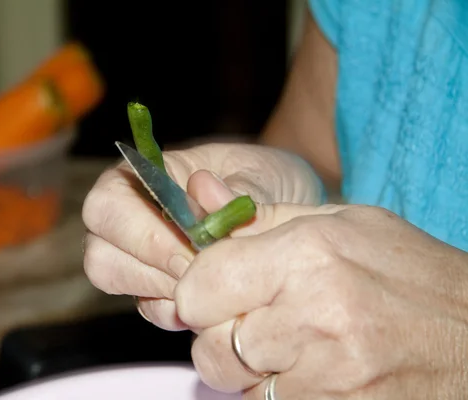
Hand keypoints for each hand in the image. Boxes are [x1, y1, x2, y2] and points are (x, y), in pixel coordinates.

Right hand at [82, 143, 322, 329]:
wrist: (288, 207)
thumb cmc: (267, 180)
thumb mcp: (262, 174)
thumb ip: (237, 188)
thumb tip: (203, 191)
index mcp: (144, 176)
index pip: (107, 204)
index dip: (141, 234)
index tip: (190, 251)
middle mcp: (130, 217)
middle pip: (100, 254)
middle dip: (151, 270)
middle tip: (202, 276)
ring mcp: (139, 256)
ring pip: (114, 284)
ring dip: (162, 292)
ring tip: (211, 285)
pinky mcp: (157, 287)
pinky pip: (149, 308)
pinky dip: (179, 310)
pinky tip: (214, 300)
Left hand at [175, 202, 467, 398]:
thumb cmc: (408, 274)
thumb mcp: (340, 224)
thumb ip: (258, 216)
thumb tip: (197, 193)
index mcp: (308, 255)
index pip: (199, 286)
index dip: (198, 289)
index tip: (213, 288)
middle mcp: (314, 317)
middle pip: (209, 344)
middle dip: (219, 331)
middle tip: (256, 317)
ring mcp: (328, 376)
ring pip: (234, 382)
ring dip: (246, 365)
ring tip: (290, 341)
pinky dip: (275, 390)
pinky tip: (310, 368)